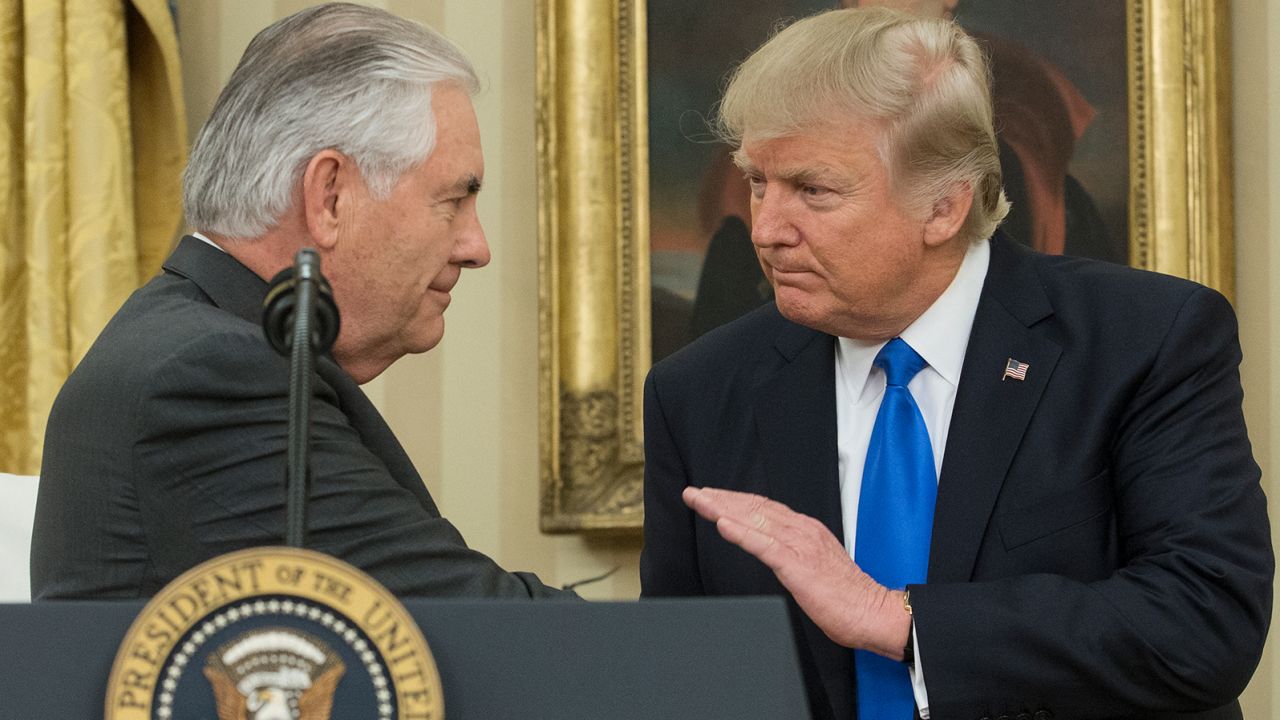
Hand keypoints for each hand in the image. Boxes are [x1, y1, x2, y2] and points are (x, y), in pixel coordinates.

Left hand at [682, 486, 910, 658]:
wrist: (872, 611)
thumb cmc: (846, 596)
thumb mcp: (815, 564)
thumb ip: (795, 552)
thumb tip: (774, 550)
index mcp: (806, 530)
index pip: (764, 507)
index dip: (735, 500)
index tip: (712, 497)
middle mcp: (802, 530)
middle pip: (754, 508)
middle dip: (721, 499)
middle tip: (694, 494)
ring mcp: (800, 545)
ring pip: (754, 520)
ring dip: (722, 509)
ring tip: (699, 502)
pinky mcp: (797, 565)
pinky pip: (763, 545)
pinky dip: (740, 533)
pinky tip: (722, 524)